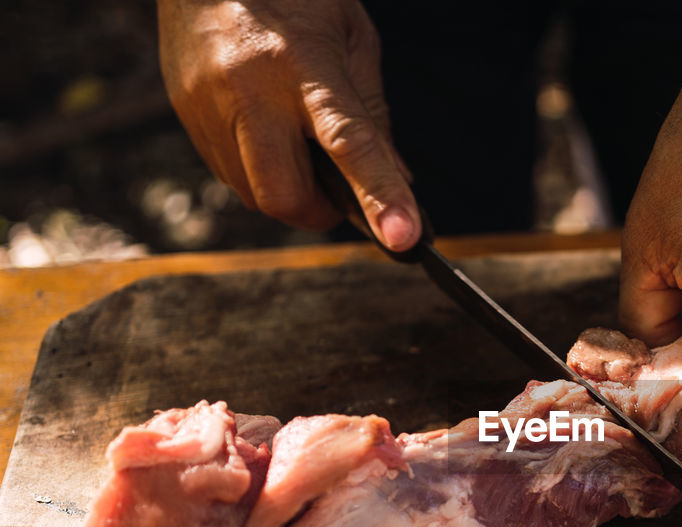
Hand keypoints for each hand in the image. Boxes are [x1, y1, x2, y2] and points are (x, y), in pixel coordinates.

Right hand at [157, 0, 420, 249]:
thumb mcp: (351, 39)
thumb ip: (373, 113)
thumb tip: (400, 180)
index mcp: (304, 64)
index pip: (349, 143)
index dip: (379, 195)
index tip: (403, 238)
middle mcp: (251, 89)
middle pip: (284, 195)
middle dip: (317, 211)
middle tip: (336, 192)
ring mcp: (209, 105)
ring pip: (252, 194)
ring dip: (287, 192)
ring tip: (298, 150)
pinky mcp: (185, 113)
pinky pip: (227, 172)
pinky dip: (257, 172)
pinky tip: (266, 134)